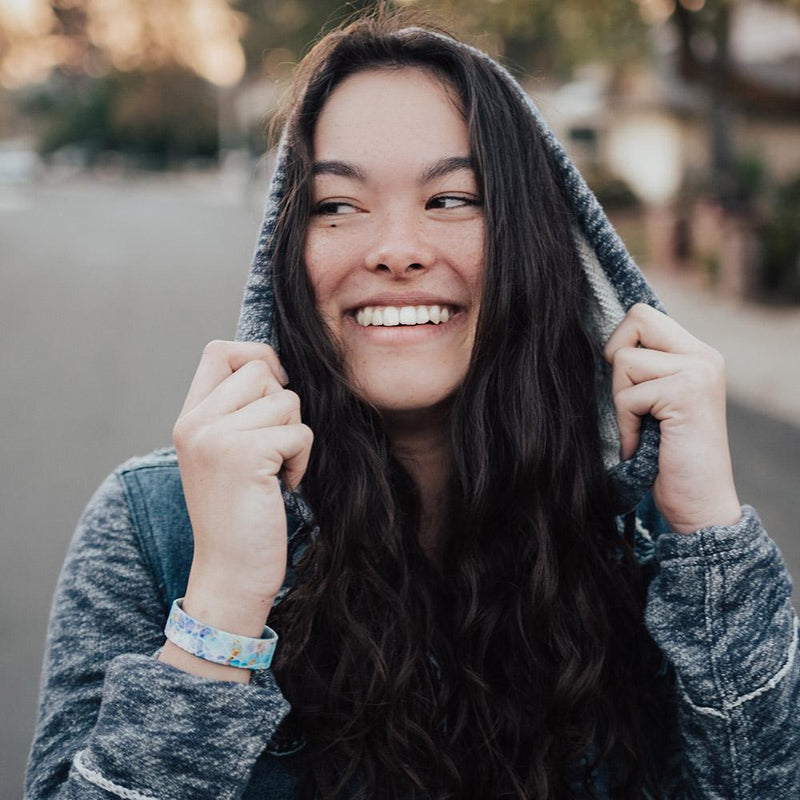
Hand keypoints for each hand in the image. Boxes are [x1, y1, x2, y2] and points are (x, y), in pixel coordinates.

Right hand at [171, 340, 312, 632]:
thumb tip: (278, 369)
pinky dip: (302, 459)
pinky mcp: (245, 454)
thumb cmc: (239, 515)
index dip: (257, 357)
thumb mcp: (225, 454)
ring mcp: (216, 437)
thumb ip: (237, 412)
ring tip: (275, 471)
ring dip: (294, 436)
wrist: (229, 573)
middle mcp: (195, 423)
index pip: (219, 351)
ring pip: (287, 400)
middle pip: (260, 369)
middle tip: (273, 448)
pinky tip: (282, 487)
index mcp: (189, 418)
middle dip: (282, 406)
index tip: (273, 390)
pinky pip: (300, 432)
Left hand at [605, 304, 740, 533]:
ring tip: (642, 429)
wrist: (700, 505)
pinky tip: (642, 445)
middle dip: (617, 358)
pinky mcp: (686, 393)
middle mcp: (704, 356)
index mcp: (697, 354)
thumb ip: (643, 369)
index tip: (628, 384)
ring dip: (621, 401)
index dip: (621, 343)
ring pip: (624, 360)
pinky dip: (625, 426)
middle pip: (637, 318)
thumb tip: (600, 343)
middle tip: (632, 401)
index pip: (643, 315)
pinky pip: (626, 396)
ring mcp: (699, 371)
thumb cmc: (667, 457)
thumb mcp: (655, 403)